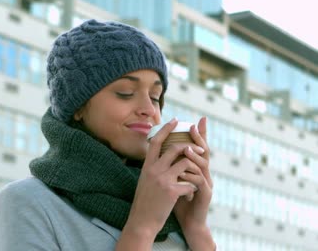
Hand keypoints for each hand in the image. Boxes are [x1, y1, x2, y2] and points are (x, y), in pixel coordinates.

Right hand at [122, 118, 204, 240]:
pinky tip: (190, 194)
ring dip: (195, 167)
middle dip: (191, 146)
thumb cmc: (144, 202)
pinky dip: (192, 187)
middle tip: (201, 147)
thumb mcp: (144, 181)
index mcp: (147, 166)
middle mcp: (154, 169)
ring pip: (186, 162)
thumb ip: (152, 168)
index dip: (166, 129)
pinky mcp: (171, 190)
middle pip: (174, 148)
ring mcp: (163, 179)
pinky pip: (189, 182)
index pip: (156, 141)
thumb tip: (159, 156)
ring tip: (199, 175)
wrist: (142, 221)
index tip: (175, 120)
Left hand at [173, 117, 214, 249]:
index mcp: (195, 170)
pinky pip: (199, 182)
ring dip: (194, 156)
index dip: (198, 135)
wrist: (188, 224)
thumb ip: (169, 168)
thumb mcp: (172, 181)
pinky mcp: (205, 196)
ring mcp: (206, 184)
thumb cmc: (178, 202)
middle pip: (203, 152)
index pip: (196, 148)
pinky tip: (184, 172)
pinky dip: (191, 176)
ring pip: (203, 166)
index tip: (194, 120)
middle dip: (199, 138)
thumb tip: (157, 152)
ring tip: (185, 148)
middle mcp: (203, 174)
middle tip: (192, 126)